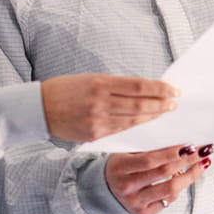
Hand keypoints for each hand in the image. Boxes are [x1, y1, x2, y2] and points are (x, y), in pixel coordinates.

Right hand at [40, 74, 178, 143]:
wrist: (39, 108)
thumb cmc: (66, 89)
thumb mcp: (91, 79)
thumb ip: (116, 86)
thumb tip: (145, 90)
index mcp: (100, 83)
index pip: (138, 86)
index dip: (159, 89)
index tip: (174, 90)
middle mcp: (100, 102)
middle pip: (140, 104)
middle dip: (161, 104)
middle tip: (175, 103)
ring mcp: (97, 120)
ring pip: (134, 119)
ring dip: (153, 116)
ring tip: (165, 112)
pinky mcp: (95, 134)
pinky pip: (122, 131)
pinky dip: (137, 127)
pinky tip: (146, 123)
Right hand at [106, 144, 212, 213]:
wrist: (103, 190)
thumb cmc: (120, 166)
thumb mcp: (126, 153)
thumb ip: (149, 151)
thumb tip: (181, 145)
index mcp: (121, 168)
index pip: (151, 160)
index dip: (173, 153)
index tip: (191, 146)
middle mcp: (127, 187)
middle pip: (164, 173)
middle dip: (188, 161)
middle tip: (204, 151)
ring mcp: (135, 202)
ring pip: (170, 190)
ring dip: (190, 176)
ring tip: (202, 165)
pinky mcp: (142, 213)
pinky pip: (167, 201)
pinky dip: (178, 189)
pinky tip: (184, 178)